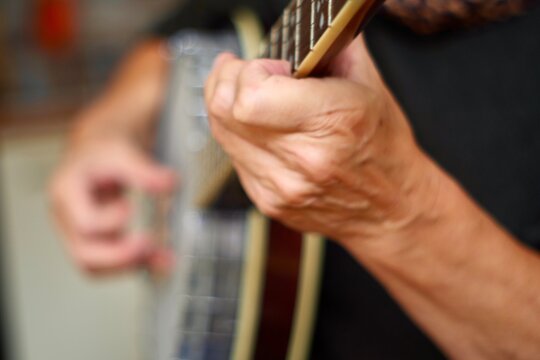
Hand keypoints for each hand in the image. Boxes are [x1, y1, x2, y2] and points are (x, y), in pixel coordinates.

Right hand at [50, 135, 175, 274]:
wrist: (98, 154)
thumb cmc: (102, 152)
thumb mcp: (122, 152)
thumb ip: (145, 170)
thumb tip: (169, 183)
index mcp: (66, 193)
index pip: (83, 223)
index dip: (109, 222)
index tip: (129, 207)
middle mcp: (68, 219)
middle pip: (84, 254)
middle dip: (120, 256)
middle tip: (150, 244)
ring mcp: (80, 234)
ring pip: (95, 267)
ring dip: (129, 266)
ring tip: (163, 258)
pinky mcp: (98, 242)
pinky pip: (111, 264)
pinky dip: (136, 264)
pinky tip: (161, 258)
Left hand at [205, 36, 437, 245]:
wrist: (389, 209)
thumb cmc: (384, 149)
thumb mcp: (371, 87)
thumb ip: (334, 47)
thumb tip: (308, 25)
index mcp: (335, 121)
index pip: (251, 95)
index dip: (251, 72)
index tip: (270, 67)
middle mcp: (304, 159)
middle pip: (225, 111)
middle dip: (228, 80)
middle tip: (246, 72)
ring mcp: (282, 185)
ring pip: (221, 133)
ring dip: (227, 106)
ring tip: (250, 95)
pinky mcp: (268, 200)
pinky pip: (232, 156)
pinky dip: (238, 135)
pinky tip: (260, 128)